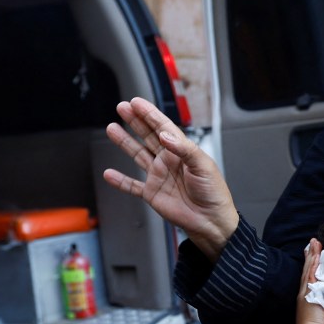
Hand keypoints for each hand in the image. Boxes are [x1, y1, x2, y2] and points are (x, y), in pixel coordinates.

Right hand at [103, 97, 239, 260]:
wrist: (210, 220)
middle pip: (148, 136)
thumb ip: (184, 149)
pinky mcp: (152, 193)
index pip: (164, 128)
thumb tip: (165, 135)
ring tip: (112, 128)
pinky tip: (109, 173)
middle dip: (135, 121)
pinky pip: (132, 185)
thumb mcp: (203, 166)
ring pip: (138, 155)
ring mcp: (159, 176)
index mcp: (182, 152)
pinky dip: (120, 181)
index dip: (150, 114)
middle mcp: (168, 161)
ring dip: (125, 142)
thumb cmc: (214, 192)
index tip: (137, 102)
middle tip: (122, 107)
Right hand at [296, 239, 323, 323]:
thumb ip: (321, 311)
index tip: (312, 255)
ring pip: (309, 269)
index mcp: (305, 298)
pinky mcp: (310, 290)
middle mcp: (304, 292)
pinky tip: (317, 253)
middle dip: (310, 256)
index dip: (309, 267)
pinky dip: (313, 262)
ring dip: (312, 255)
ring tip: (315, 243)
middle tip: (312, 243)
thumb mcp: (317, 319)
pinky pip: (312, 273)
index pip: (308, 278)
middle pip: (307, 270)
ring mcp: (306, 290)